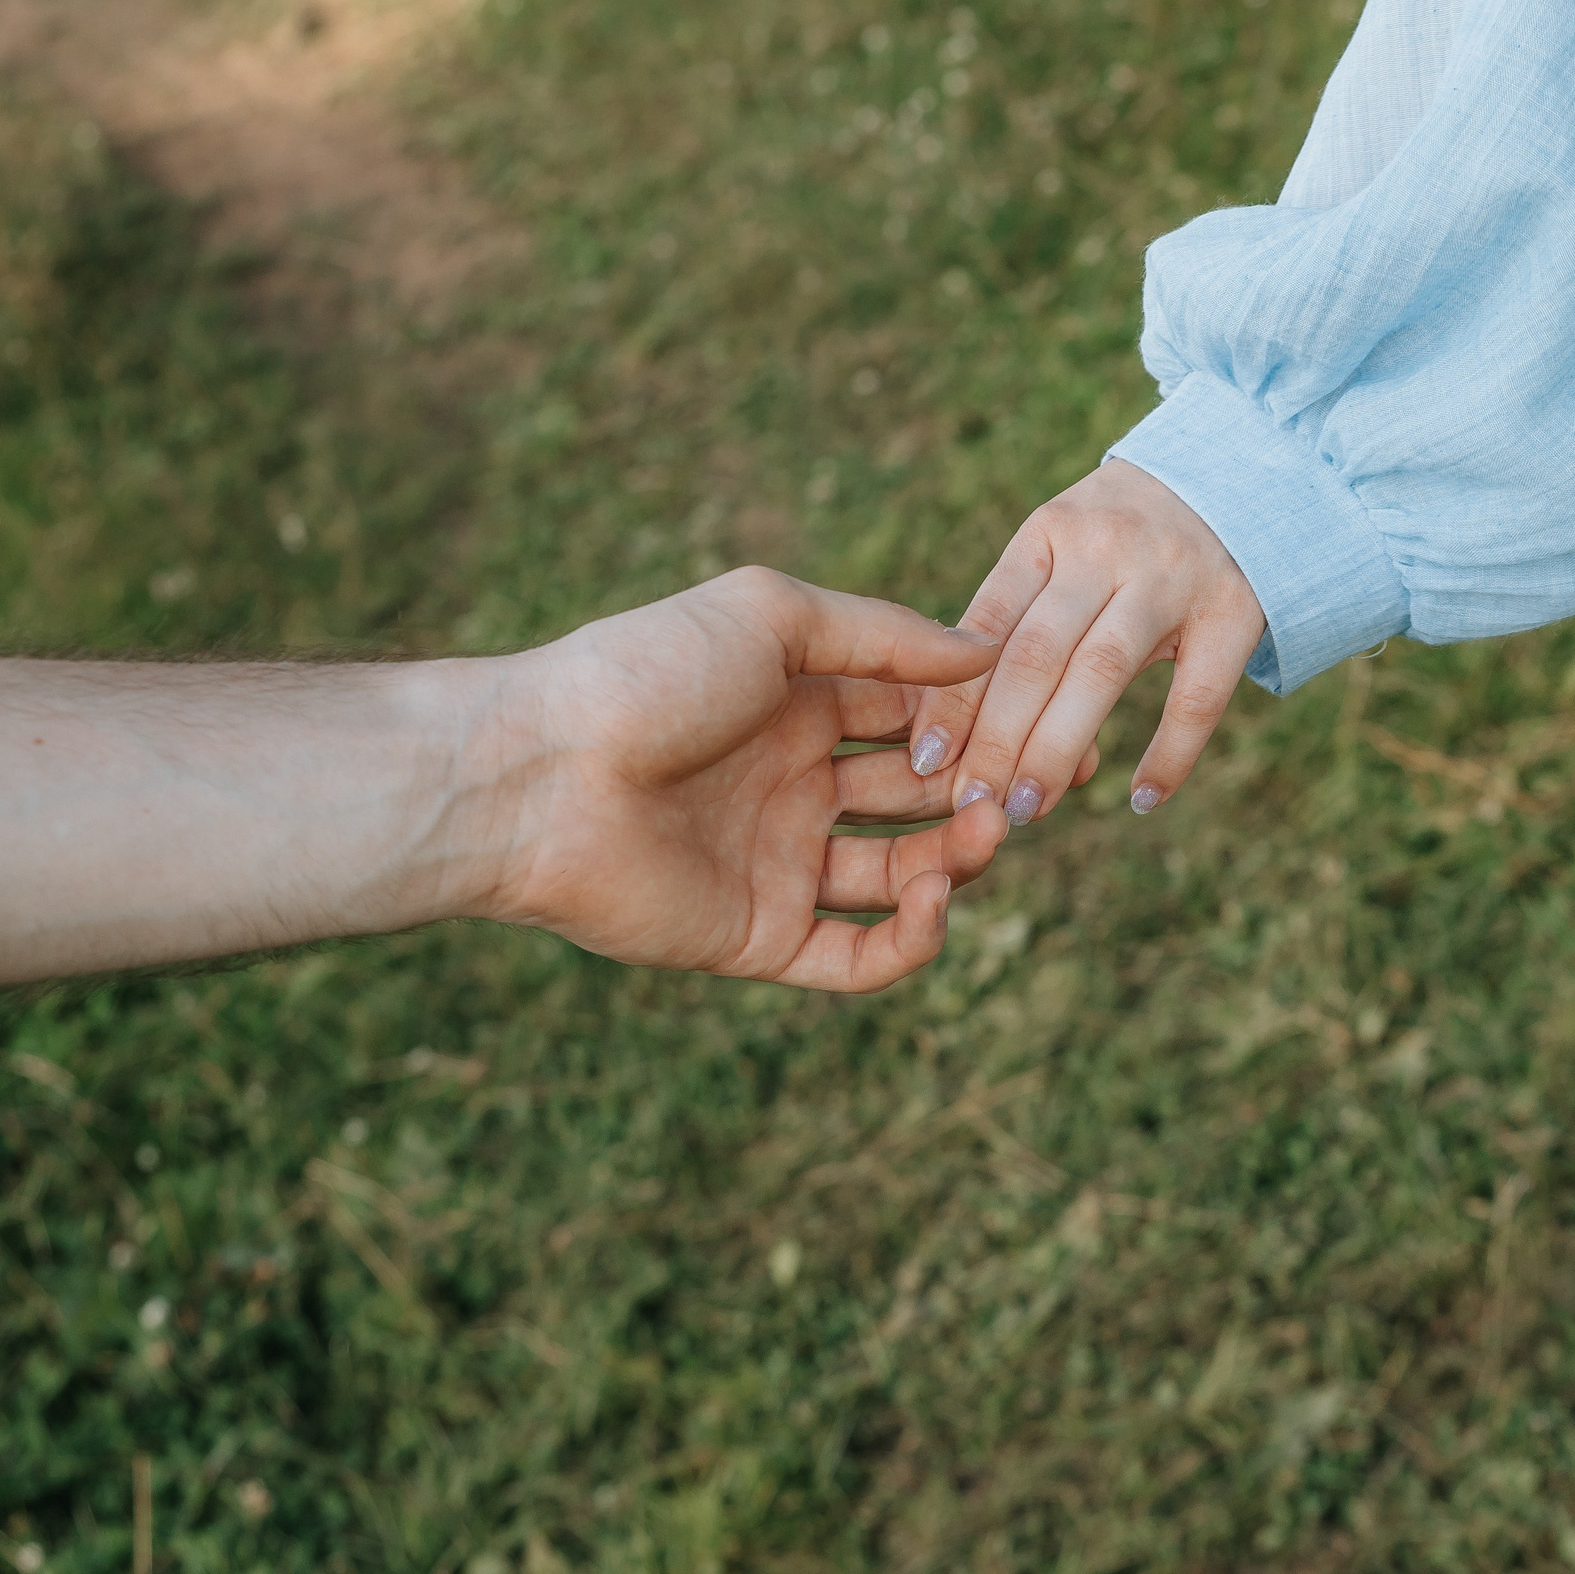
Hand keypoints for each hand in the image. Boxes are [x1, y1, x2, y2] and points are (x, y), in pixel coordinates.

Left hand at [489, 567, 1014, 990]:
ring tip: (986, 834)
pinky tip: (932, 898)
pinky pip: (859, 957)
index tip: (1035, 716)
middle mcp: (793, 785)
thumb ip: (881, 635)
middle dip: (982, 792)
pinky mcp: (760, 937)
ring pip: (903, 876)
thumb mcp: (770, 616)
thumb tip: (983, 650)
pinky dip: (912, 940)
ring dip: (959, 859)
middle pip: (920, 798)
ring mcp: (779, 864)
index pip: (914, 717)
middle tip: (1034, 787)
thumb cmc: (643, 675)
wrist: (540, 774)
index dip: (977, 719)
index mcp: (795, 705)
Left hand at [907, 460, 1265, 824]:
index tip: (927, 760)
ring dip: (1058, 748)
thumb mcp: (1061, 550)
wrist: (1237, 480)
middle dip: (998, 737)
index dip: (955, 696)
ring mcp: (1173, 579)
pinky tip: (1142, 800)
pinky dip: (1171, 752)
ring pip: (1102, 672)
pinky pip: (1198, 694)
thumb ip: (1015, 621)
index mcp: (1049, 533)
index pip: (989, 622)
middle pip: (1037, 653)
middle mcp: (1106, 550)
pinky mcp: (1236, 611)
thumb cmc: (1120, 541)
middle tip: (971, 803)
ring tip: (1027, 808)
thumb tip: (953, 728)